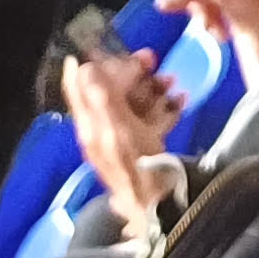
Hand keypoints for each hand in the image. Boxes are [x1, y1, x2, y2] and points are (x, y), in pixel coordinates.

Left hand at [62, 47, 181, 213]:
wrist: (165, 211)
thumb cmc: (142, 171)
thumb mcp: (119, 130)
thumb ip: (102, 98)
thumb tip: (83, 65)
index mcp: (91, 126)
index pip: (78, 85)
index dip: (91, 61)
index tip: (111, 46)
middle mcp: (101, 132)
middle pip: (109, 90)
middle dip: (129, 72)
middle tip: (151, 60)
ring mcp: (122, 141)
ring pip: (132, 103)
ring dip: (152, 87)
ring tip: (172, 81)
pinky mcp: (142, 149)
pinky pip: (150, 120)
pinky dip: (164, 108)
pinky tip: (180, 101)